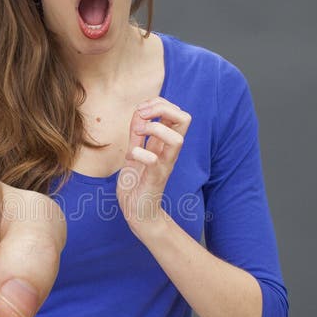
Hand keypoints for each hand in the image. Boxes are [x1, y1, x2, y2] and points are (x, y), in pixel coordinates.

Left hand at [116, 97, 190, 233]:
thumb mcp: (134, 152)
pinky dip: (140, 153)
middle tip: (142, 118)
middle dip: (162, 109)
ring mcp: (164, 165)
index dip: (159, 104)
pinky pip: (154, 161)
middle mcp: (169, 152)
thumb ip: (137, 134)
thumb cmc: (137, 184)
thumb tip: (139, 112)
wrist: (136, 212)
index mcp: (165, 144)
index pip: (177, 113)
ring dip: (155, 129)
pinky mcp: (155, 179)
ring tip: (139, 135)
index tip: (141, 111)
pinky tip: (131, 157)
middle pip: (184, 119)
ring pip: (177, 139)